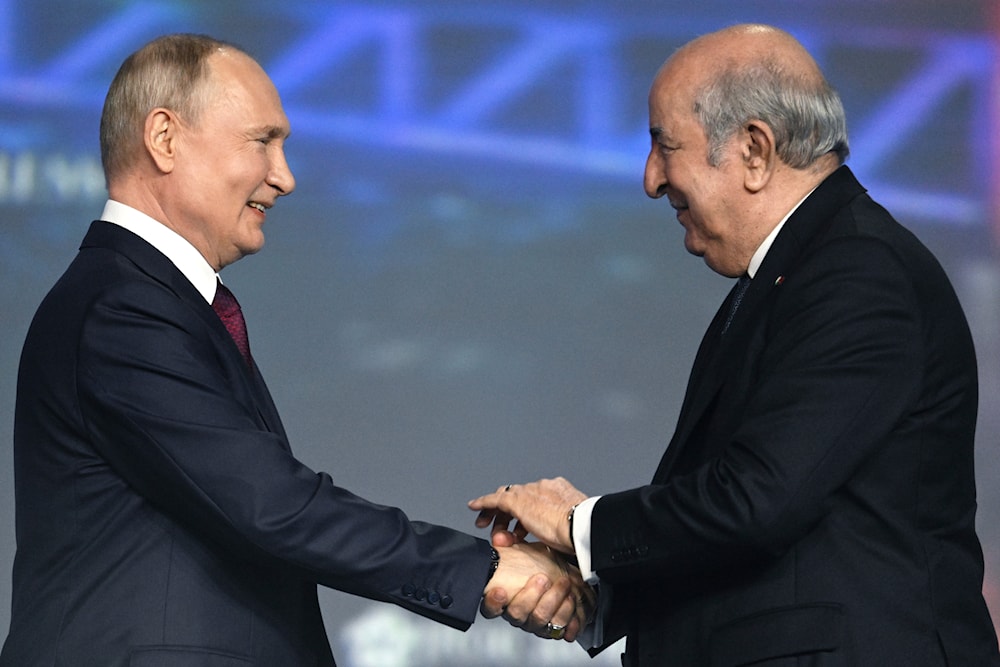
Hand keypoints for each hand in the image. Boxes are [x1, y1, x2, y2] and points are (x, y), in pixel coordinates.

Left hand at [469, 477, 586, 553]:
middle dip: (508, 515)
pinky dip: (484, 503)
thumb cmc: (582, 533)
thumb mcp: (570, 528)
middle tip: (503, 532)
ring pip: (506, 500)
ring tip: (494, 533)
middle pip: (518, 497)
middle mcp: (543, 487)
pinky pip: (495, 500)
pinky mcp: (518, 501)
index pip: (535, 498)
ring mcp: (530, 492)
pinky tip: (474, 507)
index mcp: (559, 492)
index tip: (521, 526)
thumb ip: (561, 529)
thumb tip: (559, 540)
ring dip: (499, 517)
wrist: (581, 526)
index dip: (525, 513)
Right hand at [482, 542, 594, 641]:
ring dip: (553, 600)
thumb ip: (511, 546)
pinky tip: (570, 602)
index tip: (502, 591)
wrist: (566, 577)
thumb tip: (501, 537)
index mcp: (505, 599)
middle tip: (543, 579)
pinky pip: (558, 629)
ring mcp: (535, 622)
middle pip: (517, 614)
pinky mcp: (553, 628)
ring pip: (538, 620)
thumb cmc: (542, 565)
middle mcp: (518, 613)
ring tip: (563, 584)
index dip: (494, 602)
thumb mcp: (527, 552)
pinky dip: (567, 615)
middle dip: (531, 595)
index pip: (490, 608)